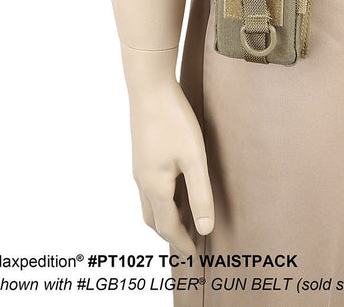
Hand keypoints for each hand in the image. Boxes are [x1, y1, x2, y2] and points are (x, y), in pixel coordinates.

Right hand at [128, 78, 213, 254]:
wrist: (150, 87)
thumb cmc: (174, 120)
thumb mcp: (194, 158)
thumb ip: (200, 193)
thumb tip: (205, 228)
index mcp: (154, 186)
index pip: (168, 226)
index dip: (182, 242)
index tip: (195, 255)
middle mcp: (142, 180)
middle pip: (153, 219)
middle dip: (170, 234)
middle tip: (188, 242)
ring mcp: (138, 167)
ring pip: (148, 203)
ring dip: (163, 217)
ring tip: (184, 220)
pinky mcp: (141, 154)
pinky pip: (148, 188)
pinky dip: (160, 199)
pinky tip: (175, 188)